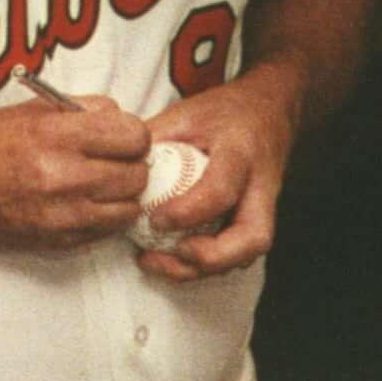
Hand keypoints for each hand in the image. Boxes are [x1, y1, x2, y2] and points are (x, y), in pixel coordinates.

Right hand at [0, 95, 151, 246]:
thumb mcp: (35, 110)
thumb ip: (85, 109)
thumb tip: (124, 119)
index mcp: (58, 136)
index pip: (133, 136)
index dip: (134, 135)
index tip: (124, 137)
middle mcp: (64, 176)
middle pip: (137, 174)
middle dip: (132, 164)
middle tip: (116, 161)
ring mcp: (64, 214)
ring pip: (130, 206)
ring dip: (124, 194)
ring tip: (106, 183)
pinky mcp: (61, 240)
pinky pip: (108, 229)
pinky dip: (108, 216)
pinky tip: (90, 202)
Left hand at [129, 81, 287, 280]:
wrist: (268, 112)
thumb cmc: (224, 113)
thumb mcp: (186, 113)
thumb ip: (153, 139)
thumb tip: (113, 164)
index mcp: (240, 152)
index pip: (221, 189)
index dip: (189, 212)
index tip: (155, 219)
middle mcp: (260, 185)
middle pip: (253, 237)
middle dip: (210, 258)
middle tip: (170, 254)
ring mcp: (263, 207)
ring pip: (247, 254)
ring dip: (203, 269)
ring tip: (158, 262)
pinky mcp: (256, 220)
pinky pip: (237, 253)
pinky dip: (205, 264)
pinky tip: (172, 259)